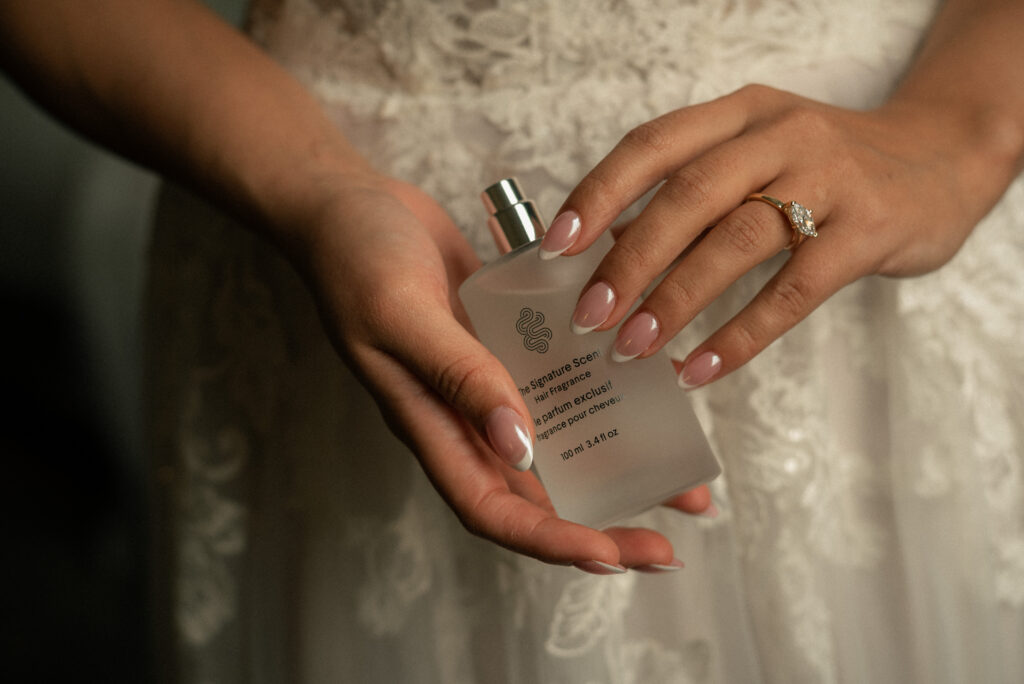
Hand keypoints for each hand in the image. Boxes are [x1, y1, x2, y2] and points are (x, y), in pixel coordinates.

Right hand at [290, 174, 711, 572]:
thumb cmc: (355, 258)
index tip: (612, 557)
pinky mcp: (510, 341)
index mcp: (432, 425)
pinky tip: (656, 379)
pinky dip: (605, 384)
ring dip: (619, 461)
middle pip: (539, 493)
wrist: (347, 204)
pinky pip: (564, 376)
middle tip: (668, 542)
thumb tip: (521, 446)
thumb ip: (459, 375)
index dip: (550, 541)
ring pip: (562, 440)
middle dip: (603, 522)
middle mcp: (467, 416)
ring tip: (683, 476)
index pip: (493, 510)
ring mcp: (492, 380)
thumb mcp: (402, 314)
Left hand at [545, 85, 1013, 385]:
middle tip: (588, 316)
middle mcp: (778, 136)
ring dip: (675, 299)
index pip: (653, 146)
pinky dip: (740, 335)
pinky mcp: (867, 230)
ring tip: (632, 348)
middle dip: (627, 260)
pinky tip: (700, 369)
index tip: (556, 247)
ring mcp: (828, 179)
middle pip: (687, 195)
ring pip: (736, 239)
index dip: (598, 195)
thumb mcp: (757, 157)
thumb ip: (690, 197)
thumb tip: (608, 254)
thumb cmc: (825, 168)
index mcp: (738, 115)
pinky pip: (792, 290)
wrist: (942, 158)